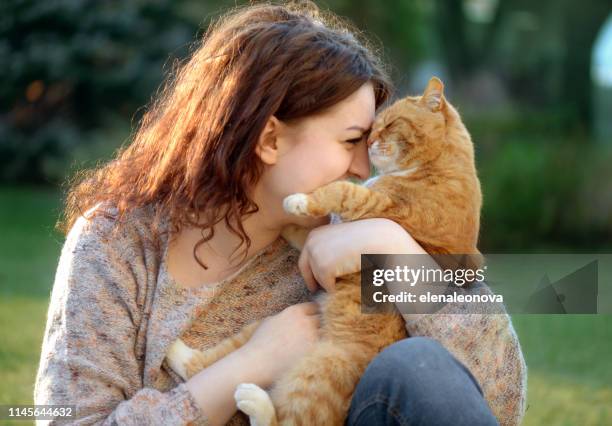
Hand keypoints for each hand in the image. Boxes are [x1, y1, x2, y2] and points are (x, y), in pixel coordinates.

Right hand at [241, 302, 320, 387]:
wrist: (257, 363)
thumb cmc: (259, 343)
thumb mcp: (270, 321)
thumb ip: (285, 316)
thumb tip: (292, 317)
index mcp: (295, 311)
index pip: (314, 307)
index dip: (313, 314)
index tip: (313, 320)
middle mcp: (306, 321)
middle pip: (322, 319)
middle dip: (319, 326)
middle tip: (314, 334)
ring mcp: (312, 336)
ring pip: (325, 334)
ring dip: (321, 338)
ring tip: (317, 345)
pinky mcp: (314, 352)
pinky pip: (324, 348)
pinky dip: (322, 350)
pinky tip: (317, 355)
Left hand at [298, 218, 426, 292]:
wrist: (383, 240)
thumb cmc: (368, 241)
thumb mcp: (343, 241)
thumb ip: (330, 250)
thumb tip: (318, 273)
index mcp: (315, 233)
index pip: (304, 260)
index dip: (311, 274)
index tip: (315, 286)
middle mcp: (311, 241)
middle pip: (306, 271)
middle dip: (316, 282)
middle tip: (323, 292)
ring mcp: (315, 253)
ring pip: (317, 280)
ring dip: (331, 283)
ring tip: (348, 276)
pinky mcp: (322, 266)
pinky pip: (327, 287)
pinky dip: (338, 288)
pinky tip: (351, 277)